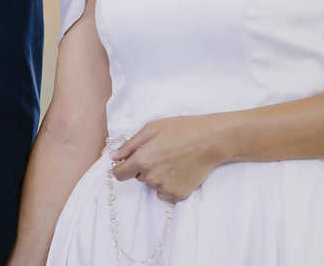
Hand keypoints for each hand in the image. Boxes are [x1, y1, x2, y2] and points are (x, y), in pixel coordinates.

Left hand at [110, 115, 226, 201]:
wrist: (210, 140)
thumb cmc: (180, 129)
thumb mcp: (151, 128)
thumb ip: (129, 145)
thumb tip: (114, 157)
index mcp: (142, 161)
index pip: (119, 175)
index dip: (122, 168)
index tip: (128, 163)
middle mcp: (151, 178)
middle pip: (138, 177)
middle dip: (144, 167)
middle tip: (161, 153)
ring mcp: (165, 188)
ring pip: (152, 184)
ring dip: (157, 176)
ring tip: (173, 160)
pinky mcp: (179, 195)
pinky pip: (165, 193)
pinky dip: (169, 185)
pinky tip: (179, 171)